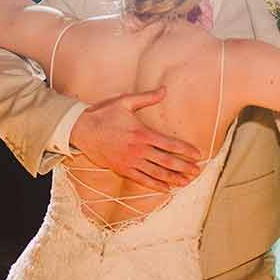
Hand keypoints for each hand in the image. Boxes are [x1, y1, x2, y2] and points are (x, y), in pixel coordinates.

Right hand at [69, 87, 202, 191]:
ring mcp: (130, 161)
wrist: (81, 130)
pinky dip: (155, 185)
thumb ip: (147, 97)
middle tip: (198, 172)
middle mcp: (138, 150)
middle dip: (184, 167)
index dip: (185, 150)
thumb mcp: (125, 102)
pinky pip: (142, 179)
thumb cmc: (104, 114)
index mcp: (142, 133)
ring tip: (187, 182)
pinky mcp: (122, 169)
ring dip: (173, 178)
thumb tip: (164, 90)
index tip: (198, 155)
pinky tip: (167, 189)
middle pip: (166, 161)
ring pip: (156, 173)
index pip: (169, 144)